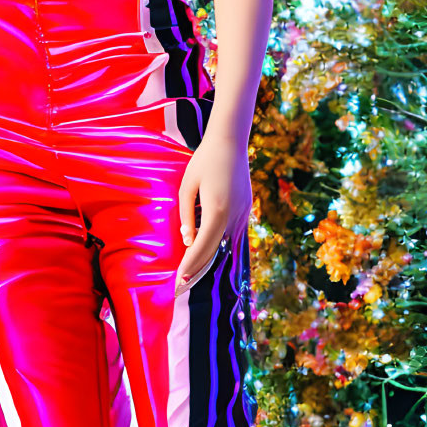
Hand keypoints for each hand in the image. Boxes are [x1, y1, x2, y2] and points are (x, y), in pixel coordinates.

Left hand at [175, 131, 252, 292]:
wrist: (230, 142)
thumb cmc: (204, 161)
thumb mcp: (187, 186)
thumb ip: (187, 216)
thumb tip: (188, 240)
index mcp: (217, 210)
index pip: (202, 246)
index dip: (190, 265)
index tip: (180, 279)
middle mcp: (234, 216)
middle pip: (215, 250)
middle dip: (198, 268)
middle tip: (182, 284)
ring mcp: (243, 213)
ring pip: (225, 244)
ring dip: (209, 258)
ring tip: (193, 274)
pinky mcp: (247, 209)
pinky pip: (232, 233)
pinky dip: (219, 245)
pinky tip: (209, 253)